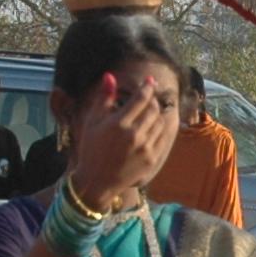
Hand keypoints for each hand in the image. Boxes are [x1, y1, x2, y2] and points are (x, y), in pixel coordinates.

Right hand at [68, 71, 181, 209]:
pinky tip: (155, 125)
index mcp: (118, 124)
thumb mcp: (92, 121)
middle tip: (149, 97)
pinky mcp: (151, 160)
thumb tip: (110, 75)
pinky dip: (161, 128)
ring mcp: (145, 148)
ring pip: (160, 122)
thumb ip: (104, 98)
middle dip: (152, 100)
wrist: (97, 180)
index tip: (150, 81)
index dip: (147, 87)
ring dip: (157, 113)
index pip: (141, 98)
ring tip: (150, 111)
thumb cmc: (91, 148)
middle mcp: (134, 135)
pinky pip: (163, 138)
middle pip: (154, 109)